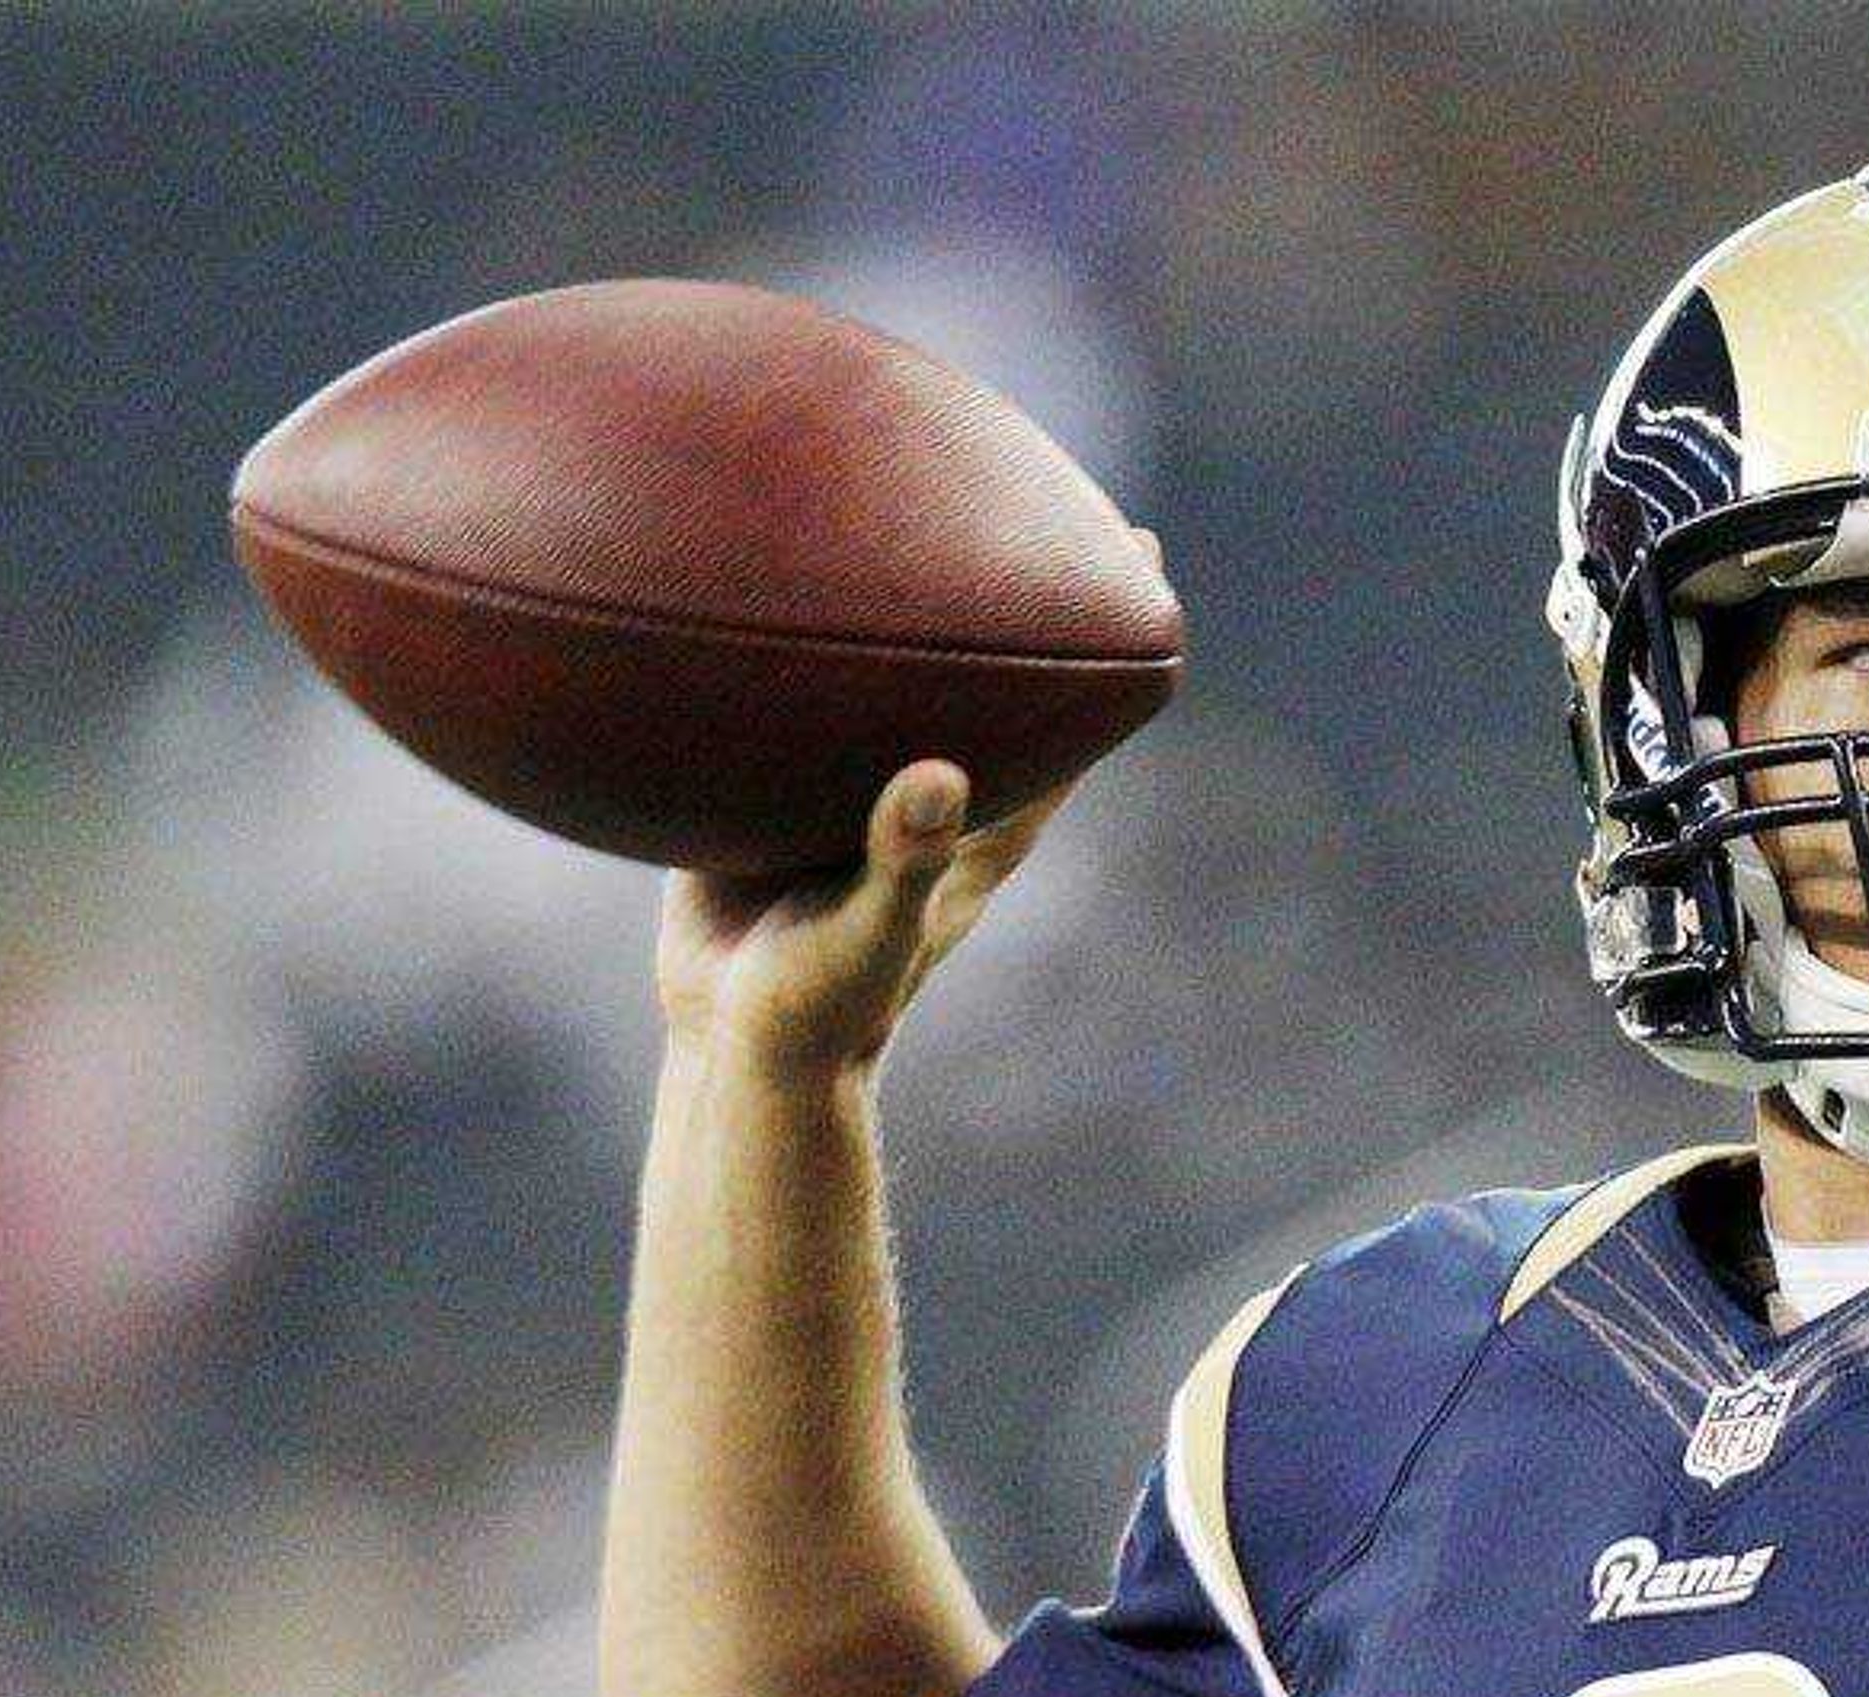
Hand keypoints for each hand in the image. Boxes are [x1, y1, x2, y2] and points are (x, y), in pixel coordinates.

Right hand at [653, 527, 1157, 1076]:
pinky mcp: (791, 786)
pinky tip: (763, 562)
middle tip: (1038, 477)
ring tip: (903, 490)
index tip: (1134, 541)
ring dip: (912, 594)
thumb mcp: (865, 938)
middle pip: (999, 669)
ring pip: (904, 671)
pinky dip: (804, 635)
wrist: (733, 1047)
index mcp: (982, 823)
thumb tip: (943, 774)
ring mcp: (865, 786)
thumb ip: (901, 862)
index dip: (1107, 634)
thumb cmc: (817, 1008)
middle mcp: (936, 790)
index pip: (1069, 714)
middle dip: (1018, 581)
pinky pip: (809, 693)